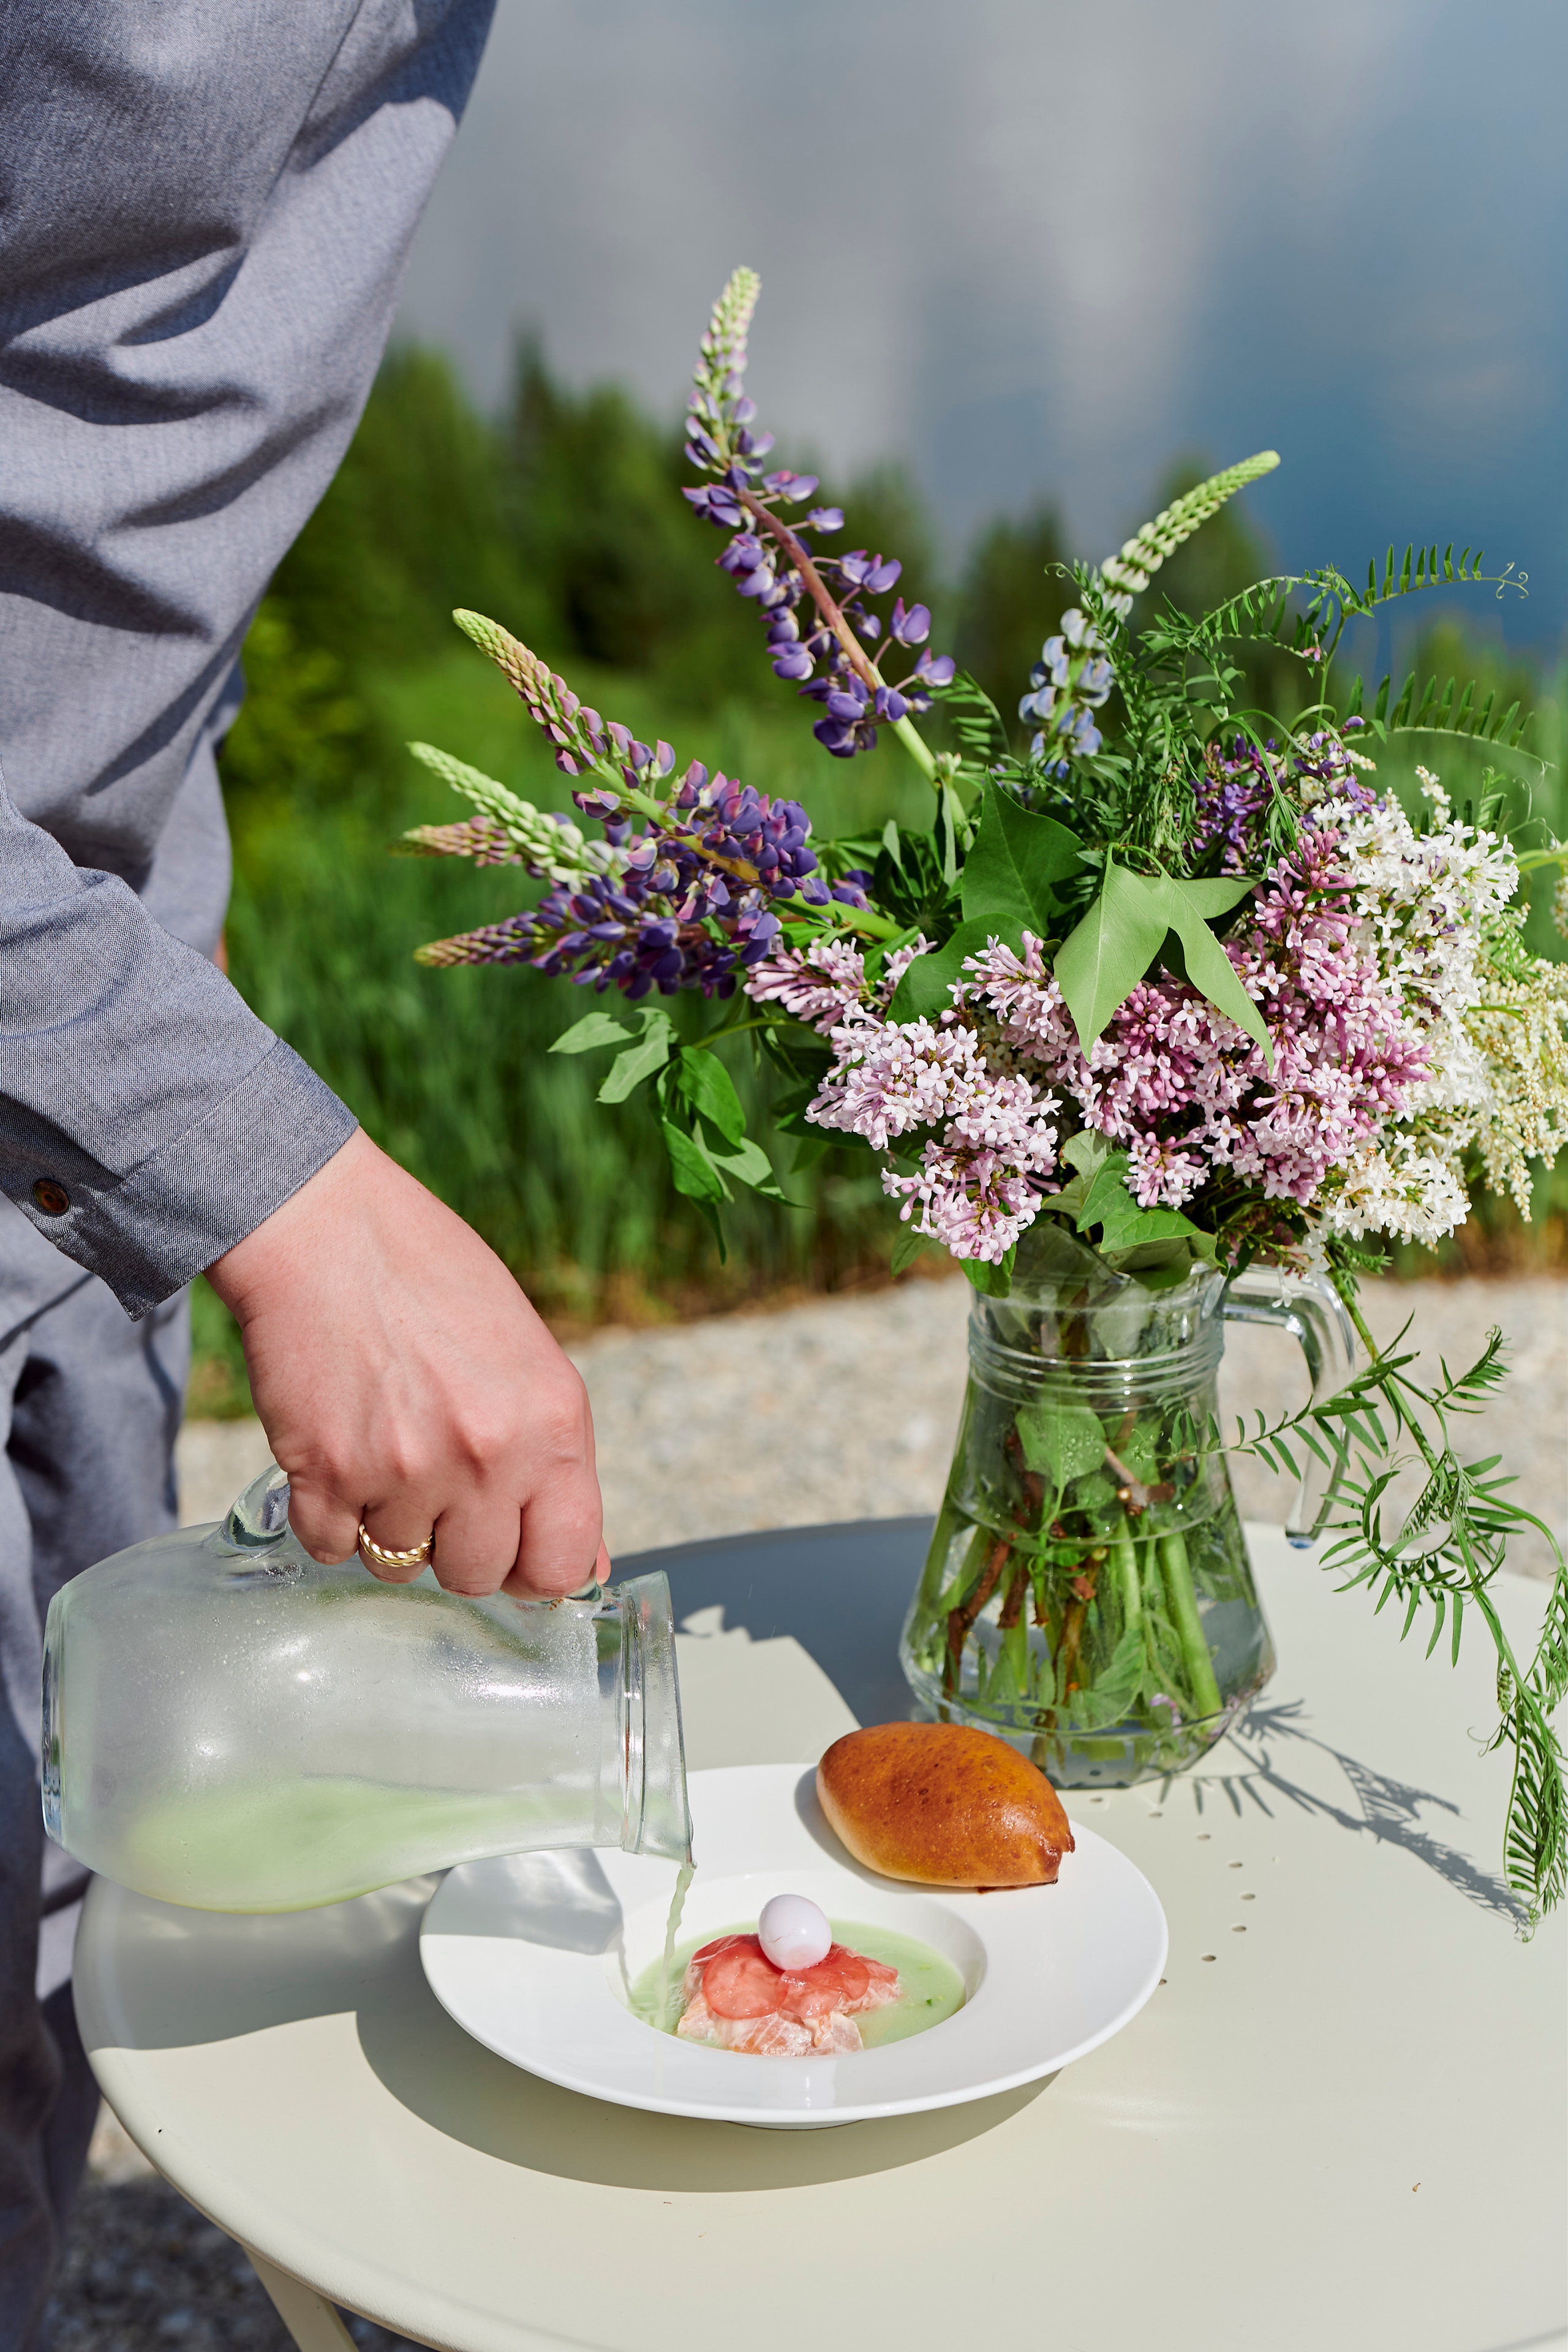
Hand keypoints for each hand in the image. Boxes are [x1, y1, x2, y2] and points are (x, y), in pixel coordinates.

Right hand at [206, 1129, 608, 1598]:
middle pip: (478, 1575)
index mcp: (553, 1425)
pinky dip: (330, 1516)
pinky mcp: (326, 1475)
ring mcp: (405, 1472)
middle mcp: (489, 1457)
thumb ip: (557, 1463)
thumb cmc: (431, 1279)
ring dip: (388, 1525)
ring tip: (383, 1448)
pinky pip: (331, 1548)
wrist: (325, 1229)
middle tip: (435, 1483)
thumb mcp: (529, 1358)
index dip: (537, 1569)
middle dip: (456, 1545)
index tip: (513, 1551)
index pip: (564, 1561)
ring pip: (398, 1566)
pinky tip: (337, 1453)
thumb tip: (588, 1565)